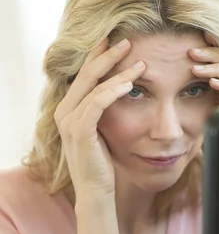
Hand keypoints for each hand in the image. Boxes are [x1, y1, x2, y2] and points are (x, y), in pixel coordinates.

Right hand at [54, 38, 145, 200]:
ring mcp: (68, 121)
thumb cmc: (103, 165)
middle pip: (86, 75)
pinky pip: (97, 104)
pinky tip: (130, 85)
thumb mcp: (104, 132)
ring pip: (94, 87)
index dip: (99, 57)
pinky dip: (113, 92)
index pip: (84, 77)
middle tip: (127, 41)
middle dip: (107, 56)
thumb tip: (123, 91)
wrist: (96, 192)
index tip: (116, 43)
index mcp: (68, 110)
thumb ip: (105, 112)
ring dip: (118, 73)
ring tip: (140, 64)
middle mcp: (64, 112)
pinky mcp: (79, 131)